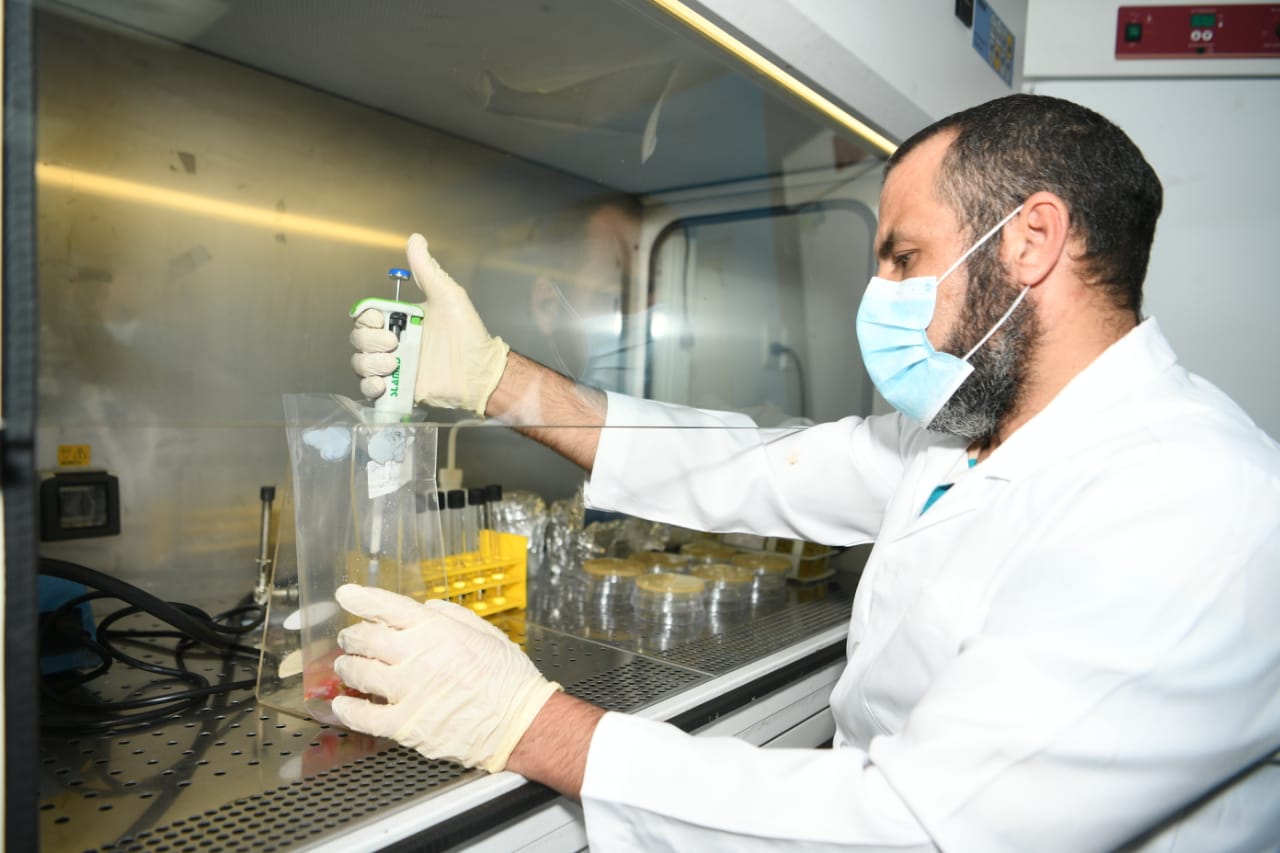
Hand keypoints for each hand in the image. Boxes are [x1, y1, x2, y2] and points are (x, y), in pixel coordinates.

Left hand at [330, 584, 560, 772]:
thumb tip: (428, 607)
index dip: (361, 598)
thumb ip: (452, 616)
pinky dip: (348, 709)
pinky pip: (363, 717)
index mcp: (435, 630)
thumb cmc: (509, 680)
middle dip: (353, 636)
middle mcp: (416, 656)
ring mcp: (407, 691)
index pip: (386, 607)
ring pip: (359, 673)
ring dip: (347, 667)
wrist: (519, 723)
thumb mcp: (487, 633)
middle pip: (365, 639)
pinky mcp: (404, 725)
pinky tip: (343, 705)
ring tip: (346, 666)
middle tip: (350, 638)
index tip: (346, 594)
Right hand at [350, 234, 509, 415]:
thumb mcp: (447, 297)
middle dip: (369, 340)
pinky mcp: (397, 390)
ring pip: (359, 363)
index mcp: (401, 319)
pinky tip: (384, 383)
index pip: (366, 315)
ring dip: (369, 363)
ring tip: (394, 364)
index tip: (384, 320)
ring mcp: (394, 366)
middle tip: (395, 344)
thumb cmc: (468, 335)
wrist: (479, 372)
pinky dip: (370, 386)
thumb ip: (428, 271)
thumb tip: (416, 239)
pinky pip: (368, 389)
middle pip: (358, 338)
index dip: (367, 317)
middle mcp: (394, 342)